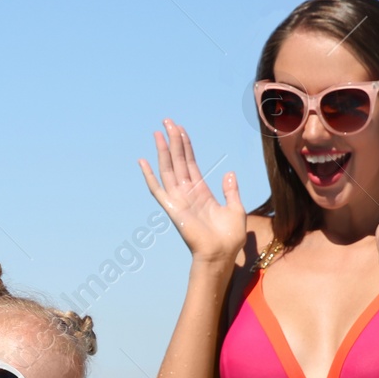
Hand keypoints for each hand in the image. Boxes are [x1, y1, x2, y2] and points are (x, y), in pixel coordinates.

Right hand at [139, 119, 245, 265]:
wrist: (222, 255)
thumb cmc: (229, 238)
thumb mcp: (236, 209)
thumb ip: (231, 191)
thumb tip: (228, 173)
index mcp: (201, 193)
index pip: (191, 164)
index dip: (186, 146)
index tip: (180, 129)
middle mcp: (187, 194)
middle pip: (178, 161)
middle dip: (173, 141)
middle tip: (167, 121)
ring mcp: (178, 200)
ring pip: (168, 169)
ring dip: (163, 151)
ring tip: (158, 132)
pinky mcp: (172, 209)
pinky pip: (157, 190)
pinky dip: (149, 176)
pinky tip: (143, 161)